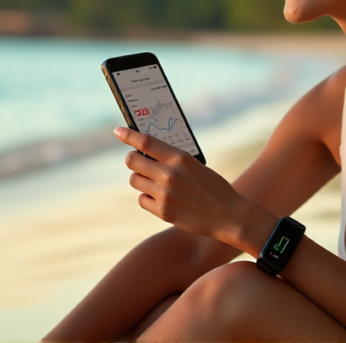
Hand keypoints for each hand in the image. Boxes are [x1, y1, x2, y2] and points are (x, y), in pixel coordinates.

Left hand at [115, 127, 272, 249]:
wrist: (228, 215)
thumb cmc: (213, 187)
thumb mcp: (195, 165)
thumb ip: (173, 159)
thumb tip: (148, 153)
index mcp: (179, 158)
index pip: (145, 141)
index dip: (128, 135)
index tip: (117, 131)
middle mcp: (169, 174)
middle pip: (132, 161)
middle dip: (133, 159)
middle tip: (138, 160)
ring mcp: (164, 194)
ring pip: (134, 180)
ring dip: (140, 179)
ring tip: (154, 181)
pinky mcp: (163, 212)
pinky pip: (142, 200)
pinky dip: (148, 197)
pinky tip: (161, 197)